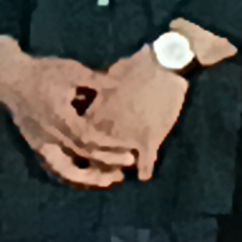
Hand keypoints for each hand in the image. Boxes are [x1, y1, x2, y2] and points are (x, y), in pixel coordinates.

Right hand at [0, 38, 132, 189]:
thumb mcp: (72, 71)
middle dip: (106, 163)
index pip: (88, 139)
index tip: (128, 150)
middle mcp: (49, 134)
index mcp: (59, 117)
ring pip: (63, 169)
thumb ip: (97, 81)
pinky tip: (85, 175)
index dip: (109, 147)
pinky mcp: (35, 144)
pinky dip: (70, 173)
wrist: (9, 77)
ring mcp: (39, 142)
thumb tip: (121, 86)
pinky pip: (54, 164)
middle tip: (127, 166)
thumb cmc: (42, 72)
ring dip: (86, 177)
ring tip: (106, 180)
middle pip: (80, 157)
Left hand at [78, 49, 192, 178]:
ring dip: (118, 167)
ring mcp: (127, 137)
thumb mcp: (108, 80)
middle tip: (99, 169)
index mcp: (94, 115)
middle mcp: (107, 130)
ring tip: (118, 174)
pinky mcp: (149, 139)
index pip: (80, 138)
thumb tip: (83, 94)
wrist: (161, 66)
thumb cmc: (133, 68)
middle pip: (96, 155)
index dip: (79, 147)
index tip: (79, 151)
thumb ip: (96, 92)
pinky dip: (146, 168)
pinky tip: (145, 175)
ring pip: (118, 161)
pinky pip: (146, 161)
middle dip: (97, 163)